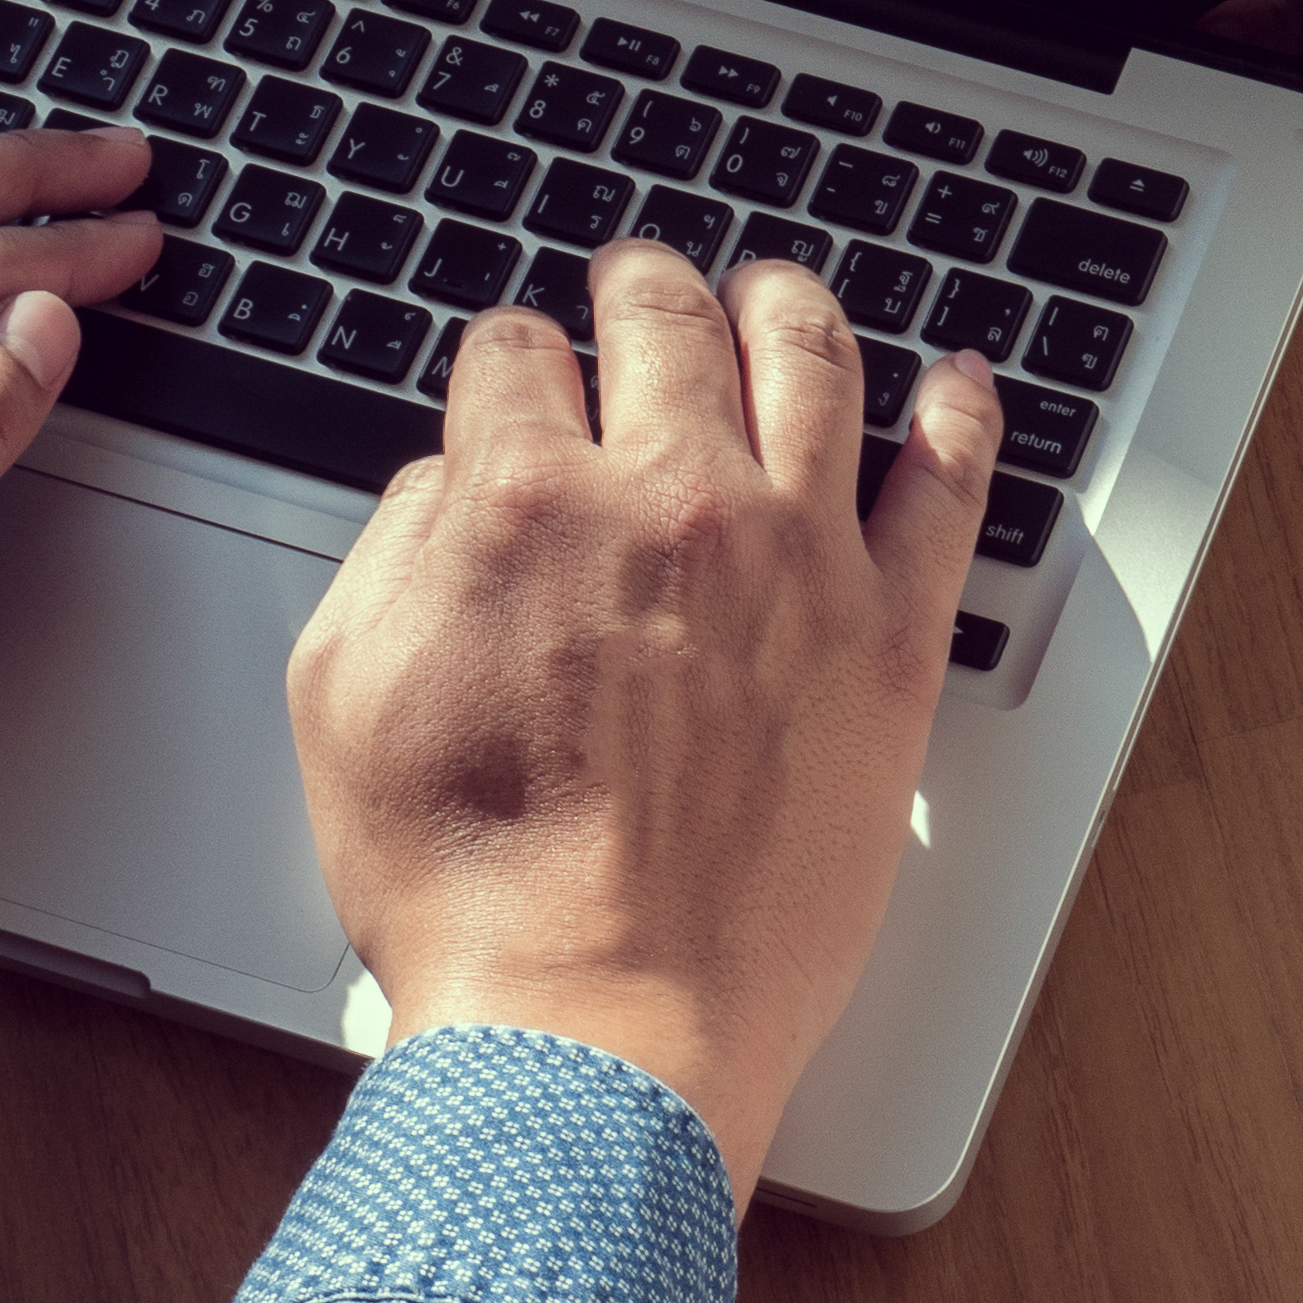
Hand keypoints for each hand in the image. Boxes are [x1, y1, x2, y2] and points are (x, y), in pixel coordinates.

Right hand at [285, 240, 1002, 1198]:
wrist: (598, 1020)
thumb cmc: (470, 890)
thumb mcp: (344, 698)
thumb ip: (392, 554)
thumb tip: (444, 484)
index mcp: (523, 501)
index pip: (516, 355)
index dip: (510, 355)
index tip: (521, 368)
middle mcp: (671, 498)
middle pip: (666, 323)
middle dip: (641, 286)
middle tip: (641, 282)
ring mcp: (798, 556)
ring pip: (810, 360)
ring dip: (784, 304)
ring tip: (773, 293)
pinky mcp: (892, 635)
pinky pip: (949, 485)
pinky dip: (958, 413)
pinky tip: (958, 380)